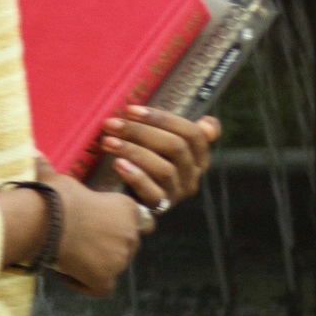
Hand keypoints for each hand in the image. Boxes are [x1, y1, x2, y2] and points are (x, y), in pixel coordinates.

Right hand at [50, 177, 150, 296]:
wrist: (43, 222)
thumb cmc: (52, 198)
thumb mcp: (57, 180)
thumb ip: (52, 170)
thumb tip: (34, 153)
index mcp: (127, 208)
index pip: (138, 221)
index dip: (119, 224)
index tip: (99, 225)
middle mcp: (130, 234)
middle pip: (127, 245)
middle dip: (108, 245)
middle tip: (82, 241)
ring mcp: (119, 258)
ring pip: (114, 266)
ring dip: (97, 263)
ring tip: (71, 256)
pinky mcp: (104, 278)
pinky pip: (101, 288)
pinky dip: (88, 284)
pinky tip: (69, 274)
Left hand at [89, 106, 220, 213]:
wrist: (126, 197)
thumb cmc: (143, 160)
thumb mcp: (158, 142)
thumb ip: (176, 129)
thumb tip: (208, 122)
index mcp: (198, 155)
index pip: (192, 133)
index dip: (163, 119)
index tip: (131, 109)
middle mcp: (193, 173)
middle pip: (176, 147)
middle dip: (140, 132)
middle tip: (111, 123)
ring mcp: (178, 191)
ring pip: (164, 169)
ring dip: (133, 151)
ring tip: (107, 142)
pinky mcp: (161, 206)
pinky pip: (152, 192)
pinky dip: (135, 176)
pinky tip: (118, 164)